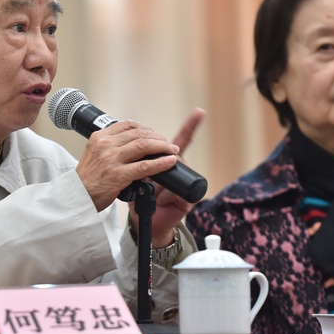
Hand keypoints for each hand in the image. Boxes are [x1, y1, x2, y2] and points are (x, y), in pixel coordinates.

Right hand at [76, 120, 180, 211]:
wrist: (77, 197)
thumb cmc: (88, 178)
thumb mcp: (95, 154)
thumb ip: (112, 146)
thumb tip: (136, 142)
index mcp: (100, 137)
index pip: (129, 125)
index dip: (147, 128)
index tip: (155, 135)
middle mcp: (105, 144)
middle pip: (139, 133)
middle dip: (158, 138)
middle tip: (168, 144)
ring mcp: (111, 159)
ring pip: (144, 145)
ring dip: (162, 147)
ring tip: (172, 151)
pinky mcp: (117, 175)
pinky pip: (144, 166)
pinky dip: (160, 163)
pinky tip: (169, 161)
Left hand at [129, 108, 205, 246]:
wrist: (142, 221)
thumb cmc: (137, 195)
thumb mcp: (134, 173)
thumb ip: (137, 159)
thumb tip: (136, 147)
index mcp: (165, 159)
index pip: (180, 139)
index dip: (191, 125)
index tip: (199, 112)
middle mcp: (178, 168)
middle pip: (174, 155)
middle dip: (157, 165)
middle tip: (145, 177)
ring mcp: (185, 183)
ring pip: (174, 173)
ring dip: (158, 183)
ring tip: (150, 192)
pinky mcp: (188, 200)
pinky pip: (176, 192)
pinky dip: (162, 196)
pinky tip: (157, 201)